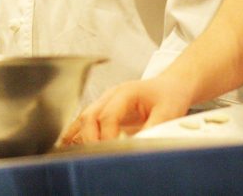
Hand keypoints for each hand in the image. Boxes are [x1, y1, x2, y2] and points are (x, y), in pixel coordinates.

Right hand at [60, 75, 191, 144]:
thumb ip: (153, 128)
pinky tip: (73, 147)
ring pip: (83, 118)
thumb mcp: (168, 112)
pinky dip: (78, 135)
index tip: (110, 151)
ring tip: (76, 155)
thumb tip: (139, 145)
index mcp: (125, 92)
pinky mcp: (103, 111)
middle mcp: (110, 95)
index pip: (107, 116)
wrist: (170, 86)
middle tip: (95, 157)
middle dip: (89, 139)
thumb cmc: (169, 96)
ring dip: (79, 137)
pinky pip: (85, 122)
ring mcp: (104, 102)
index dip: (106, 136)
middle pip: (89, 116)